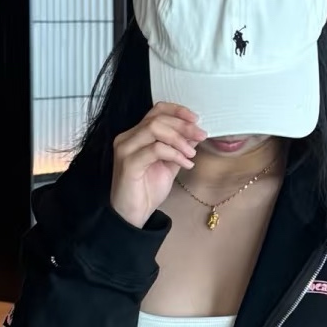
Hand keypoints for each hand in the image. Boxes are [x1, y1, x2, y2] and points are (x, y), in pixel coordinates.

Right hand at [110, 103, 205, 227]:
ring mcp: (126, 149)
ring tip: (191, 155)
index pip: (156, 110)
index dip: (177, 111)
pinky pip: (155, 149)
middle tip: (201, 136)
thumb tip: (195, 134)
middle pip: (157, 118)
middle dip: (184, 126)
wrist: (133, 216)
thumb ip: (179, 148)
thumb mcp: (169, 165)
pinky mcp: (128, 163)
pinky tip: (185, 164)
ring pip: (155, 128)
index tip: (196, 119)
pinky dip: (174, 154)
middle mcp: (127, 138)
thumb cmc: (146, 191)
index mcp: (136, 135)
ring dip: (179, 139)